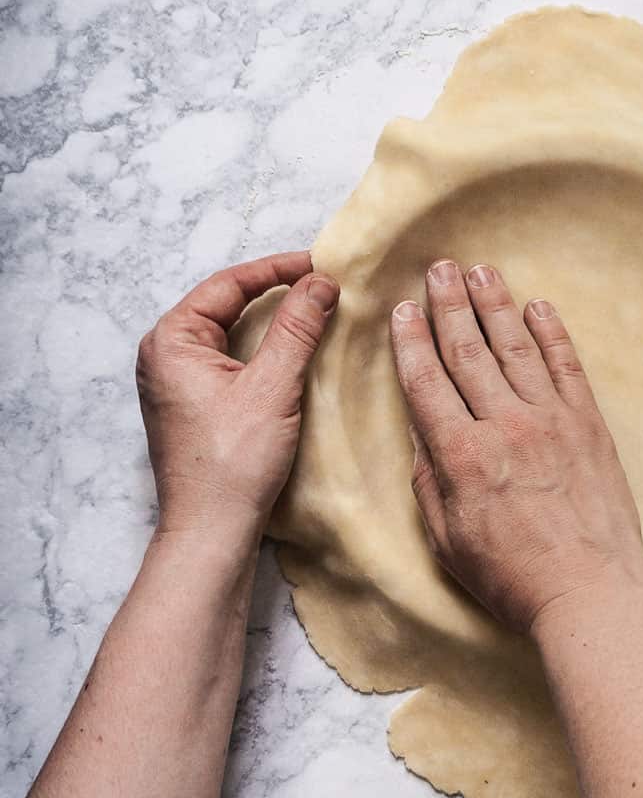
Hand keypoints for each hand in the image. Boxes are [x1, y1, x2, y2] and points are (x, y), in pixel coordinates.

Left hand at [137, 252, 338, 536]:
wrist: (211, 532)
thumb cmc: (232, 464)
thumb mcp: (271, 387)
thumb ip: (297, 328)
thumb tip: (322, 283)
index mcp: (170, 341)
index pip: (228, 284)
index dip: (277, 269)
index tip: (320, 265)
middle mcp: (165, 355)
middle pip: (226, 304)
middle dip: (276, 292)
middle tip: (322, 284)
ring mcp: (176, 382)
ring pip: (231, 333)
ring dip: (272, 322)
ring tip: (316, 312)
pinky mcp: (193, 406)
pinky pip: (230, 360)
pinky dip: (264, 351)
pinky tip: (295, 353)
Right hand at [390, 259, 642, 633]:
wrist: (591, 592)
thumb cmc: (513, 578)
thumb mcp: (447, 539)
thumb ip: (430, 481)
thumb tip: (423, 433)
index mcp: (461, 456)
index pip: (426, 383)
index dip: (411, 342)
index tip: (401, 310)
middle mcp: (504, 426)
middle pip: (468, 352)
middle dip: (449, 305)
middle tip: (438, 268)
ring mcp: (551, 420)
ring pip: (515, 347)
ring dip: (495, 305)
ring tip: (480, 270)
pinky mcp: (588, 425)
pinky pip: (567, 366)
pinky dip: (551, 333)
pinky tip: (538, 308)